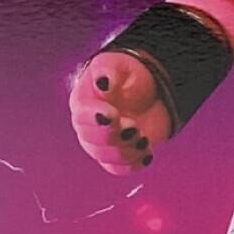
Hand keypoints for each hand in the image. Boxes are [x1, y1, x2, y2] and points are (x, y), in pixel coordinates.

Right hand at [68, 51, 172, 174]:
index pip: (82, 116)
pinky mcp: (120, 154)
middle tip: (133, 126)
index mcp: (84, 102)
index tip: (114, 114)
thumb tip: (104, 82)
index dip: (96, 118)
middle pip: (91, 141)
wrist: (152, 88)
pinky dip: (134, 163)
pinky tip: (147, 152)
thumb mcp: (118, 64)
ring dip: (126, 150)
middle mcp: (89, 125)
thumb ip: (109, 71)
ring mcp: (103, 143)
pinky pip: (120, 169)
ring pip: (106, 157)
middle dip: (113, 136)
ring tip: (142, 137)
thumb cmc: (129, 73)